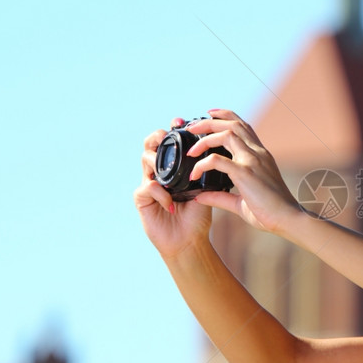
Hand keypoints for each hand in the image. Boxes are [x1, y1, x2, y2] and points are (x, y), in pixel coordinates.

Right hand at [134, 118, 212, 257]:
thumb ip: (209, 169)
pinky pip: (148, 187)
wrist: (190, 241)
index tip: (181, 121)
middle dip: (156, 136)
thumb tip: (220, 146)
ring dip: (157, 161)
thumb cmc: (198, 216)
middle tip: (165, 135)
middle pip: (150, 144)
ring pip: (144, 159)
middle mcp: (159, 172)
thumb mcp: (207, 188)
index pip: (169, 142)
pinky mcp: (141, 199)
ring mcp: (148, 183)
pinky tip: (173, 204)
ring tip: (169, 173)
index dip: (172, 129)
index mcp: (174, 167)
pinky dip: (161, 194)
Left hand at [184, 109, 303, 233]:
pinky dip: (202, 164)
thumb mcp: (241, 203)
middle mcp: (258, 153)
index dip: (225, 116)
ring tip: (191, 148)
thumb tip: (199, 196)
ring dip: (205, 136)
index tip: (209, 115)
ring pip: (226, 134)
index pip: (243, 126)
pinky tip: (195, 175)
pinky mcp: (245, 173)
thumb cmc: (271, 213)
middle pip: (233, 123)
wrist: (288, 219)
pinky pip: (217, 161)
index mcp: (261, 155)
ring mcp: (253, 160)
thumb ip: (220, 197)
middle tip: (192, 127)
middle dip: (210, 121)